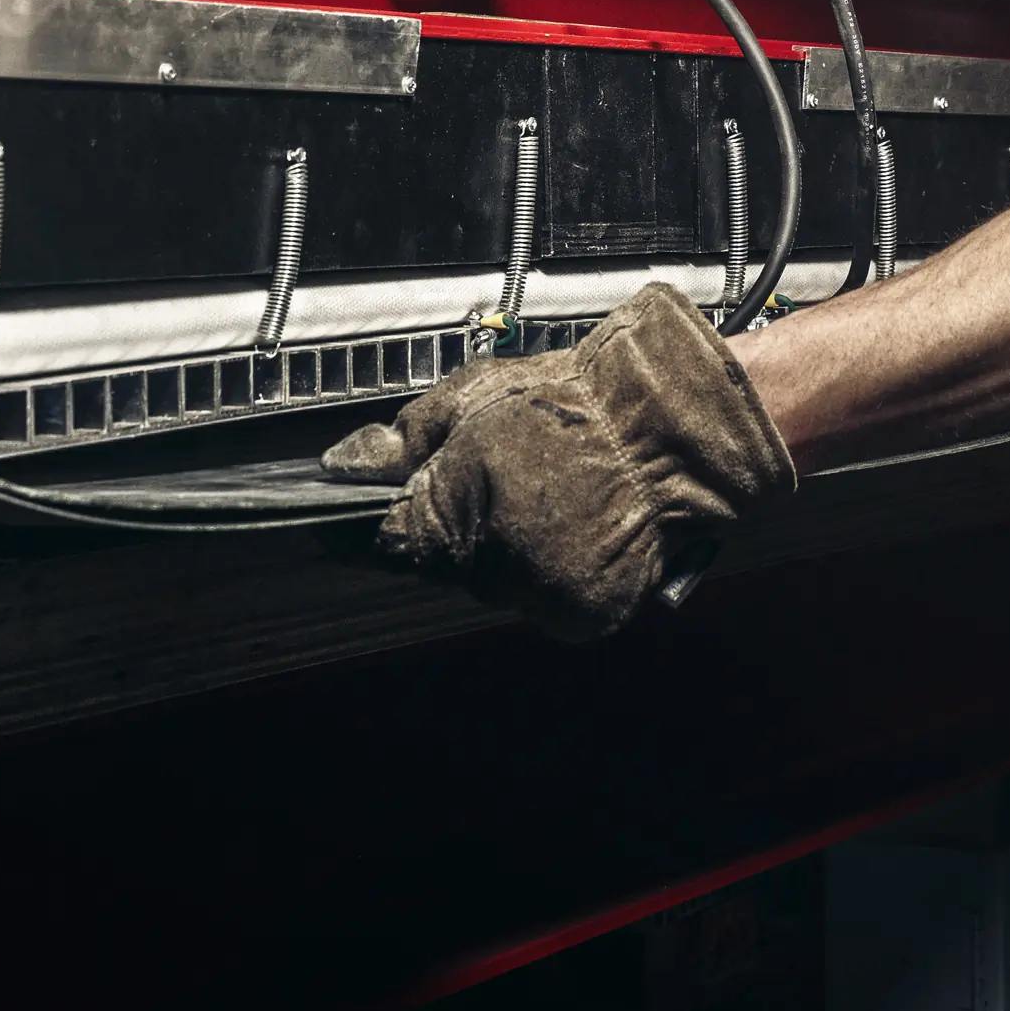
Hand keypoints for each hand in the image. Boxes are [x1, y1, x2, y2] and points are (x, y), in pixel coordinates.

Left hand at [322, 283, 796, 639]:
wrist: (668, 425)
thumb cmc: (572, 400)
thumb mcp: (471, 396)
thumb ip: (402, 440)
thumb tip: (344, 465)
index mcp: (457, 510)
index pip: (387, 542)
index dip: (366, 529)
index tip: (341, 524)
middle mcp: (495, 565)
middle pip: (444, 564)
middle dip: (454, 526)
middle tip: (493, 477)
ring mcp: (542, 595)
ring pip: (494, 582)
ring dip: (502, 549)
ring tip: (542, 494)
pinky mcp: (585, 614)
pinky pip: (544, 598)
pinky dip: (548, 569)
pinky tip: (571, 523)